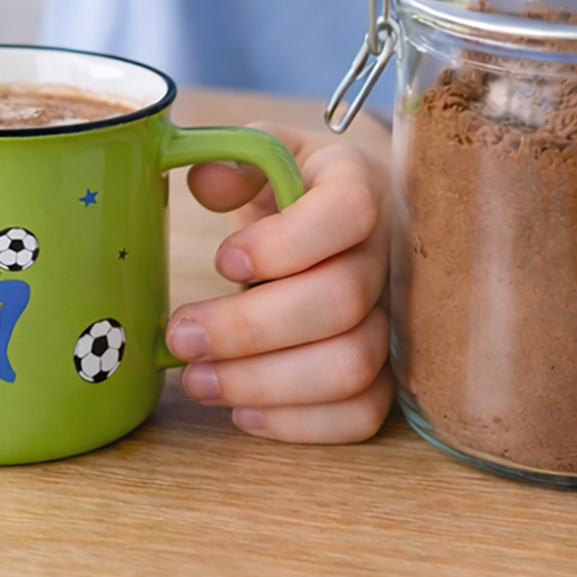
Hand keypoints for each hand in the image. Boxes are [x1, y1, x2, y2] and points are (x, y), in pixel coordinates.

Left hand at [166, 122, 392, 443]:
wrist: (340, 216)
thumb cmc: (295, 184)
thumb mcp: (267, 153)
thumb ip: (236, 160)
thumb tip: (207, 180)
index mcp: (358, 184)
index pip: (348, 212)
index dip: (285, 243)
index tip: (222, 260)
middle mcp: (389, 253)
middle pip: (339, 301)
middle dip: (249, 328)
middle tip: (181, 337)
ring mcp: (395, 317)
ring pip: (351, 366)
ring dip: (264, 384)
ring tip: (197, 380)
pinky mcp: (389, 372)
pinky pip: (363, 414)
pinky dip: (300, 423)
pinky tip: (242, 412)